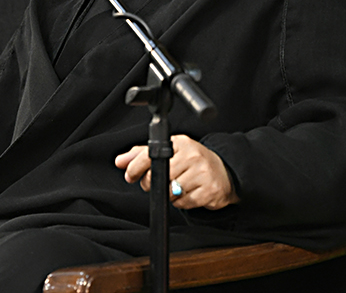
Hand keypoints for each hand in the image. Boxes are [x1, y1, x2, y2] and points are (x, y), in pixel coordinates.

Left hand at [115, 134, 239, 209]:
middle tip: (158, 184)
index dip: (136, 167)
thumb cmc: (193, 162)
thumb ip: (143, 155)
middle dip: (152, 184)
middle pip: (159, 176)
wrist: (225, 172)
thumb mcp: (170, 152)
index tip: (130, 174)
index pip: (151, 154)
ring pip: (171, 192)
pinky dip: (182, 202)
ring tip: (177, 187)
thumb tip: (120, 161)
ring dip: (169, 194)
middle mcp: (193, 155)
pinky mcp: (209, 190)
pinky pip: (184, 203)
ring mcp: (202, 173)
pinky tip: (188, 193)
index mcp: (181, 143)